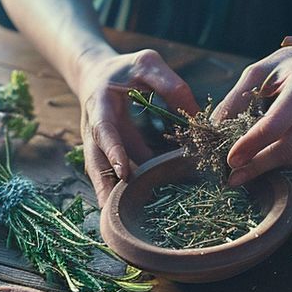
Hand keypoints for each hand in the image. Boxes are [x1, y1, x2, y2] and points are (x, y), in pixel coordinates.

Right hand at [75, 48, 199, 203]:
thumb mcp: (147, 63)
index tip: (125, 172)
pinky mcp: (109, 158)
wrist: (97, 76)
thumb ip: (171, 85)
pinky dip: (124, 196)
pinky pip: (116, 179)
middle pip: (95, 165)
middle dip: (104, 189)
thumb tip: (197, 118)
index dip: (113, 151)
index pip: (104, 130)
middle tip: (114, 215)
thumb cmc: (125, 69)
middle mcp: (94, 131)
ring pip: (103, 177)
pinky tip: (139, 216)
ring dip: (112, 200)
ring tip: (122, 228)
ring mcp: (98, 148)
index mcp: (100, 106)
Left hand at [212, 46, 291, 186]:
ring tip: (252, 157)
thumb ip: (236, 99)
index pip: (276, 125)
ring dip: (270, 162)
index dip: (250, 145)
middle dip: (256, 165)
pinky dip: (289, 158)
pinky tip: (279, 146)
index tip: (230, 160)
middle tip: (232, 176)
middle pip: (286, 149)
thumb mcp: (261, 70)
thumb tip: (212, 129)